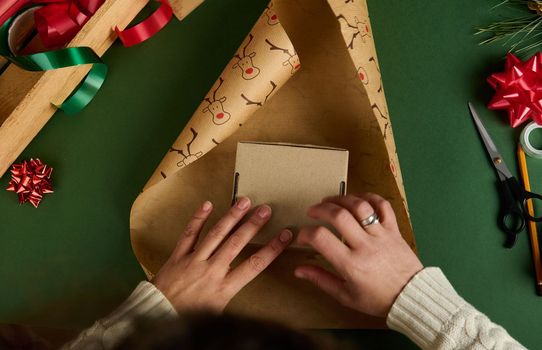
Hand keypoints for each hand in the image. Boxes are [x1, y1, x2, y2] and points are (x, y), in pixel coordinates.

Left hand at [153, 197, 292, 312]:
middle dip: (253, 225)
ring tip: (244, 202)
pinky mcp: (178, 256)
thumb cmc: (190, 318)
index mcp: (223, 289)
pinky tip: (207, 205)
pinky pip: (189, 234)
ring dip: (231, 217)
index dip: (271, 249)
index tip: (285, 236)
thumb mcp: (219, 312)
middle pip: (236, 243)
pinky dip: (198, 218)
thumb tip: (250, 285)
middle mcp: (211, 271)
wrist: (158, 317)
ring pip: (215, 234)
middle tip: (265, 210)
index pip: (254, 265)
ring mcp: (193, 261)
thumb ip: (233, 294)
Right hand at [294, 193, 422, 317]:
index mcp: (351, 265)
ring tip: (331, 201)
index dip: (306, 233)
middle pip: (338, 215)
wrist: (411, 298)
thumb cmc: (378, 299)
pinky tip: (357, 199)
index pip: (321, 238)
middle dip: (320, 209)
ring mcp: (381, 235)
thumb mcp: (345, 296)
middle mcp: (365, 246)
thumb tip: (299, 270)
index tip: (304, 237)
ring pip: (360, 206)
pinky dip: (369, 197)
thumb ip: (321, 280)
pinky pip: (383, 206)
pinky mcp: (394, 230)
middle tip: (312, 211)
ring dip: (341, 199)